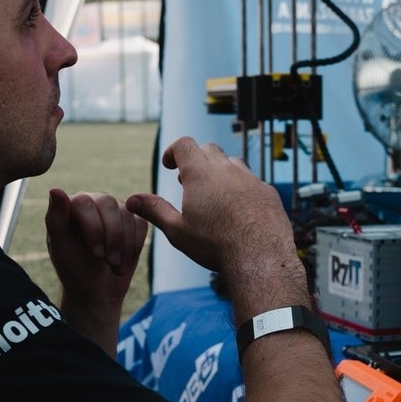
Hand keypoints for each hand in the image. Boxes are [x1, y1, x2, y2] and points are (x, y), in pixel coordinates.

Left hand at [45, 188, 147, 313]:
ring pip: (128, 214)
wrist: (96, 290)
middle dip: (112, 237)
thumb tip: (55, 189)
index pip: (85, 202)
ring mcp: (115, 210)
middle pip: (110, 204)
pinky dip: (135, 246)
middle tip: (109, 262)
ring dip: (124, 245)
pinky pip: (141, 224)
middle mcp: (94, 201)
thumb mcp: (61, 246)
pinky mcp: (133, 221)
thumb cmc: (73, 268)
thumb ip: (56, 218)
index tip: (96, 254)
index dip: (94, 228)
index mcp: (72, 204)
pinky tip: (124, 261)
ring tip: (115, 266)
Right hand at [124, 137, 298, 283]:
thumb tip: (131, 200)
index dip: (173, 151)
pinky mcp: (268, 191)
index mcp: (200, 173)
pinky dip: (242, 188)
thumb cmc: (215, 245)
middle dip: (196, 160)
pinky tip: (239, 210)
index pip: (184, 144)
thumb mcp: (177, 230)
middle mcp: (227, 169)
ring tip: (214, 195)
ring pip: (233, 163)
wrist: (260, 257)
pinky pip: (253, 181)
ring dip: (220, 172)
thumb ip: (155, 210)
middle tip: (188, 182)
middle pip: (208, 149)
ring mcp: (251, 178)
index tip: (170, 165)